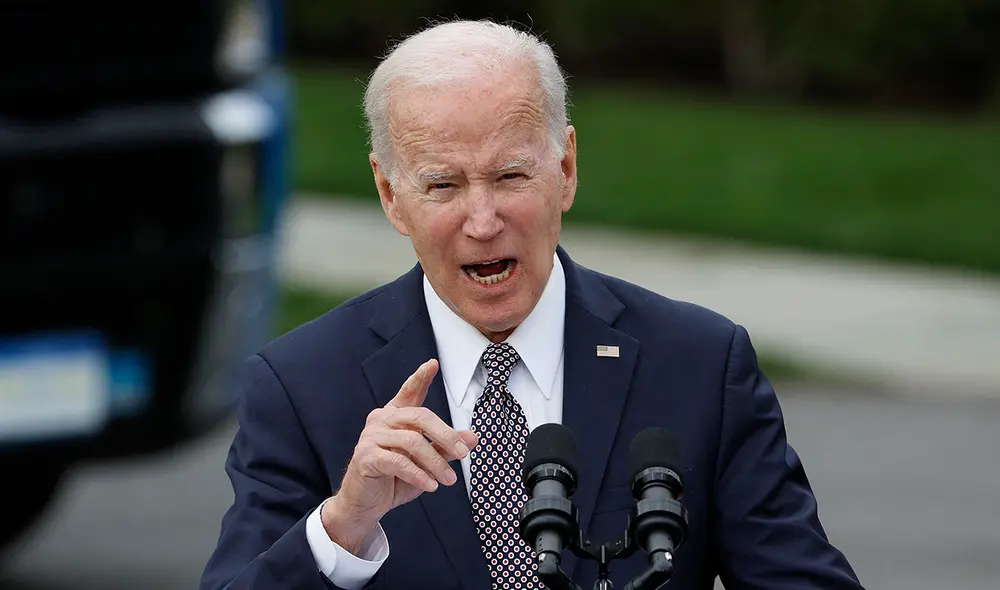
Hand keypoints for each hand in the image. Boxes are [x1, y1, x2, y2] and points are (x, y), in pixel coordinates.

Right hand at [321, 359, 478, 553]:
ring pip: (412, 441)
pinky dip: (418, 474)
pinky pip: (398, 461)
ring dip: (436, 463)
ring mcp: (371, 437)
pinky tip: (431, 486)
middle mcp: (381, 420)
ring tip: (449, 480)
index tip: (432, 364)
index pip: (409, 392)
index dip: (420, 378)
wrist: (366, 505)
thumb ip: (445, 447)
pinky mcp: (366, 456)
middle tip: (463, 453)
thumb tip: (473, 438)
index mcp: (395, 416)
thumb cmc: (395, 479)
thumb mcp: (426, 463)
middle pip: (420, 417)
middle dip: (446, 435)